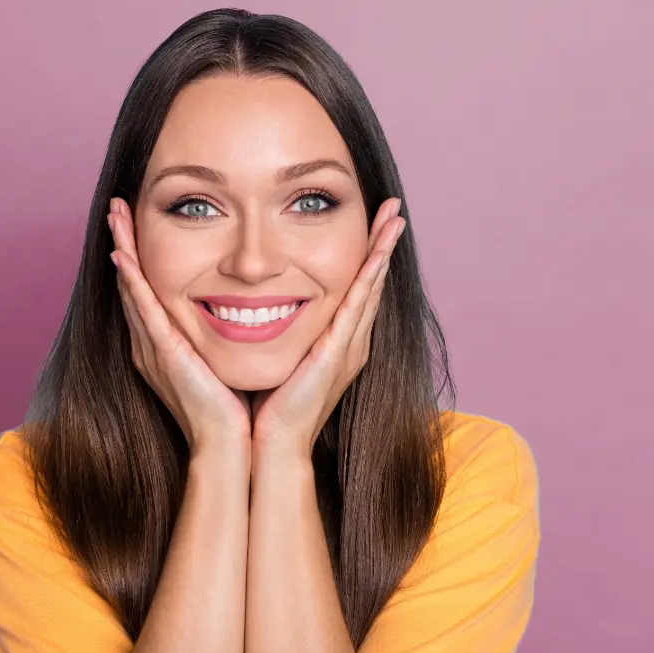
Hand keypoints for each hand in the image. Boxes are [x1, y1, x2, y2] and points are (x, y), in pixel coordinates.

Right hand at [107, 197, 251, 462]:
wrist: (228, 443)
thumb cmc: (232, 406)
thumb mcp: (223, 360)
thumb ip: (220, 335)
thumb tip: (244, 310)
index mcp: (165, 344)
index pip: (148, 290)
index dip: (140, 256)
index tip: (140, 222)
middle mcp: (151, 342)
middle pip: (133, 282)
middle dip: (124, 243)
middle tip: (117, 207)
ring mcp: (152, 347)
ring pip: (132, 288)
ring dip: (122, 249)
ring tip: (115, 214)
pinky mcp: (162, 353)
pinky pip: (143, 310)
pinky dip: (131, 281)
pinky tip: (122, 254)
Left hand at [250, 197, 405, 458]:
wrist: (271, 442)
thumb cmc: (269, 406)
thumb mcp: (280, 358)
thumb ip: (281, 333)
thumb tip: (260, 309)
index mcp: (337, 343)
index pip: (356, 291)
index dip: (366, 257)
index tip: (371, 225)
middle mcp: (350, 342)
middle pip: (371, 283)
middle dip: (382, 244)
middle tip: (393, 209)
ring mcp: (348, 346)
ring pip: (370, 287)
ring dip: (382, 250)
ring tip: (394, 217)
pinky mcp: (338, 352)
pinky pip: (358, 305)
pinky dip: (370, 276)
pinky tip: (379, 251)